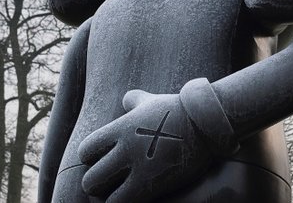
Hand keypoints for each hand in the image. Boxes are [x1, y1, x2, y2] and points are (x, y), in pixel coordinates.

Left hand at [77, 89, 212, 202]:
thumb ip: (135, 101)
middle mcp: (124, 148)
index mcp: (121, 128)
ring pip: (101, 194)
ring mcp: (137, 166)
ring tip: (122, 193)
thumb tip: (127, 100)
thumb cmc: (179, 111)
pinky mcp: (151, 184)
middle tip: (111, 184)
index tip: (105, 162)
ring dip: (109, 197)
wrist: (205, 122)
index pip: (86, 150)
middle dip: (97, 184)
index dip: (92, 160)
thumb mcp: (152, 102)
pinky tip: (135, 198)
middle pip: (90, 178)